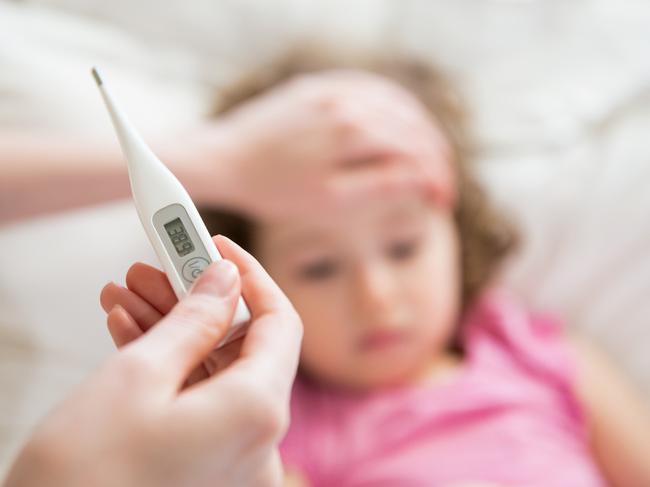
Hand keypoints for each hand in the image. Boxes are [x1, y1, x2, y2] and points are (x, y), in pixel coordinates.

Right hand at [4, 236, 301, 486]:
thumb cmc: (82, 479)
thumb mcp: (137, 376)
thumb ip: (194, 319)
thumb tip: (226, 280)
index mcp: (257, 412)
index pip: (279, 322)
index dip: (250, 276)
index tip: (216, 246)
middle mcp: (259, 442)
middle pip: (243, 346)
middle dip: (195, 301)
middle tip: (154, 267)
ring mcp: (235, 462)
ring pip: (215, 373)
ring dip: (173, 331)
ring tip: (126, 296)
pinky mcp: (208, 473)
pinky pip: (201, 405)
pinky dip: (170, 371)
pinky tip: (131, 335)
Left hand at [191, 70, 454, 219]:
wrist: (225, 160)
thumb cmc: (274, 189)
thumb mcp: (331, 200)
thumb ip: (381, 185)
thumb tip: (423, 178)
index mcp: (354, 131)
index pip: (415, 151)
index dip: (436, 178)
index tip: (443, 202)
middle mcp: (348, 100)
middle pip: (412, 125)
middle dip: (435, 156)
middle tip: (442, 184)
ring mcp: (332, 88)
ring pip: (396, 102)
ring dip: (420, 130)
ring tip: (430, 157)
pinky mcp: (318, 85)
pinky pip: (369, 87)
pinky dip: (394, 107)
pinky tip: (400, 124)